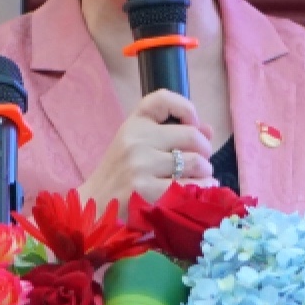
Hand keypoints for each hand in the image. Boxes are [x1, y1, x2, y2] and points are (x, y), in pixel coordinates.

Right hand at [84, 89, 214, 207]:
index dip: (187, 108)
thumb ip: (172, 134)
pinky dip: (203, 190)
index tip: (192, 124)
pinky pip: (191, 187)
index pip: (163, 99)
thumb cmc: (122, 175)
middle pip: (192, 136)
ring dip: (205, 173)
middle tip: (200, 162)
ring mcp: (141, 166)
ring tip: (199, 179)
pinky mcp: (146, 191)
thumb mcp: (138, 146)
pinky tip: (198, 192)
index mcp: (134, 124)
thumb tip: (209, 130)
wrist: (95, 205)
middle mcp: (136, 140)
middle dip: (204, 150)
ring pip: (196, 163)